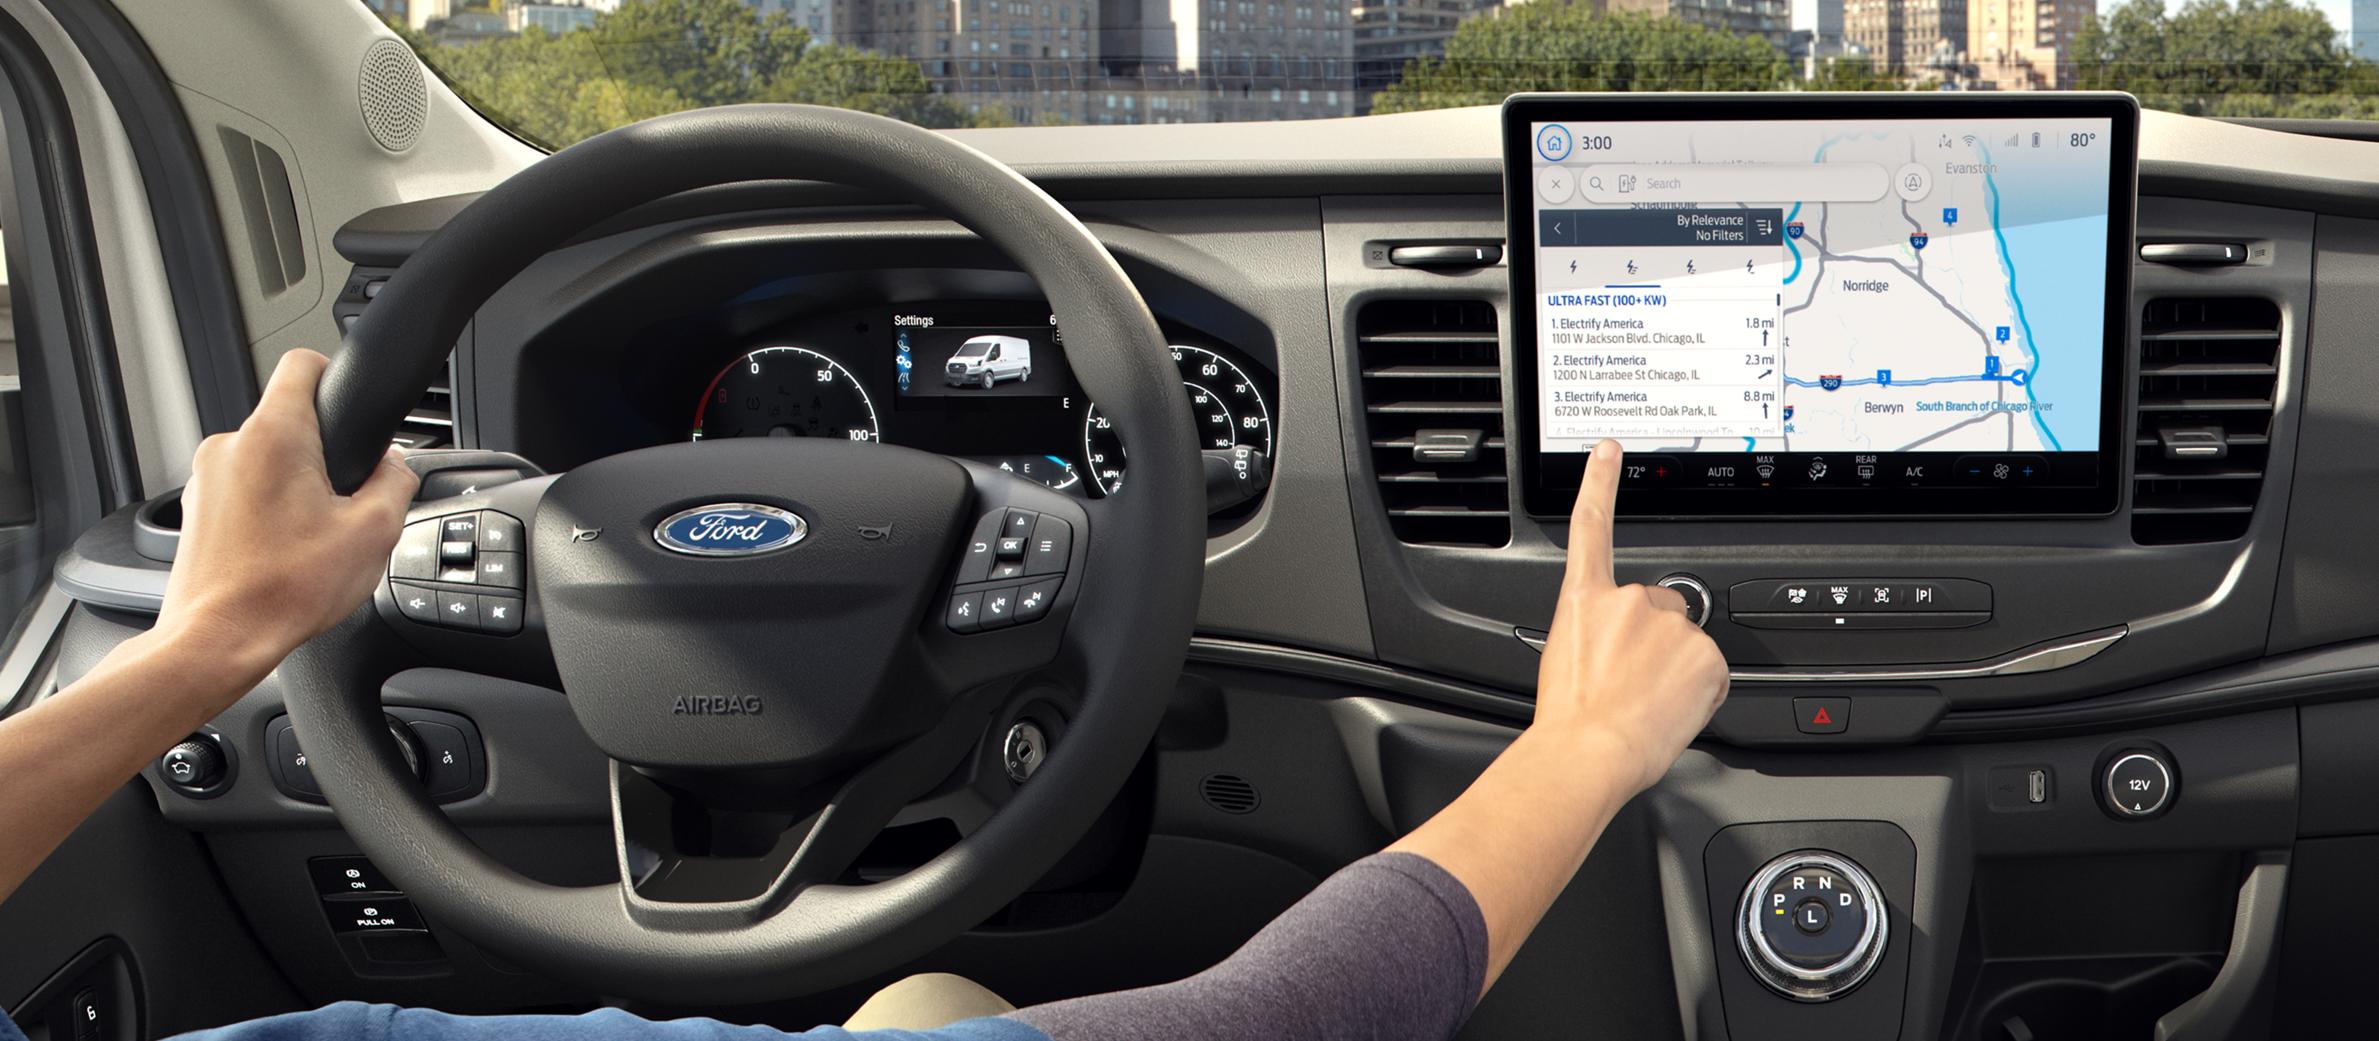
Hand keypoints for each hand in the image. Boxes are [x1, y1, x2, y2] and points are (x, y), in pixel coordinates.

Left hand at [155, 350, 418, 699]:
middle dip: (324, 453)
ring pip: (268, 460)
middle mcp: (231, 446)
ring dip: (295, 486)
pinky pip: (244, 490)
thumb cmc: (285, 590)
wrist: (220, 638)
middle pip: (291, 420)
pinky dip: (269, 510)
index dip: (335, 375)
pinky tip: (286, 551)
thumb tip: (394, 467)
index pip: (303, 364)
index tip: (350, 406)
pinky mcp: (196, 509)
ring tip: (314, 536)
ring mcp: (206, 478)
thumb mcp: (375, 532)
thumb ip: (396, 482)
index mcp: (275, 435)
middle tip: (345, 501)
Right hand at [1530, 440, 1727, 794]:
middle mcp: (1629, 602)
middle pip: (1660, 611)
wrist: (1589, 752)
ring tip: (1646, 705)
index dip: (1599, 483)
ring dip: (1675, 672)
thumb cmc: (1570, 721)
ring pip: (1687, 646)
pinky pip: (1710, 675)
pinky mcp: (1705, 655)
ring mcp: (1670, 626)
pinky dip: (1697, 694)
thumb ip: (1596, 636)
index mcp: (1585, 601)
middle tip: (1634, 685)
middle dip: (1656, 643)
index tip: (1608, 451)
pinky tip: (1669, 712)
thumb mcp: (1566, 661)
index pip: (1591, 527)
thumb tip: (1617, 651)